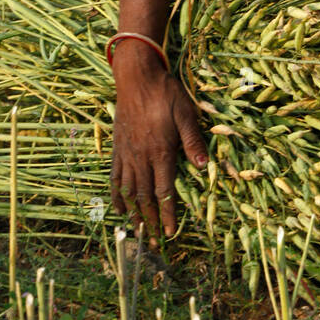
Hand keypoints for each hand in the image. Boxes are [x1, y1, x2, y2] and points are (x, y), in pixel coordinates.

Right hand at [111, 44, 207, 239]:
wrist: (136, 77)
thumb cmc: (166, 93)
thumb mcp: (186, 113)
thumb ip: (193, 141)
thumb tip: (204, 168)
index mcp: (161, 151)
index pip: (165, 191)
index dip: (168, 215)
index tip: (169, 234)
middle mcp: (141, 157)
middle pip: (144, 197)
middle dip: (150, 221)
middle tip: (153, 242)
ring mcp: (127, 153)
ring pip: (128, 191)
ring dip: (133, 213)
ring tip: (136, 232)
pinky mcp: (117, 147)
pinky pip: (114, 176)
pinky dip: (116, 195)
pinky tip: (118, 207)